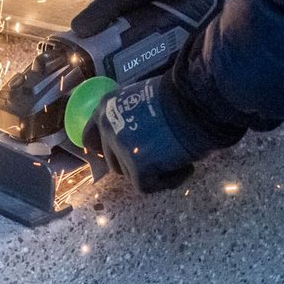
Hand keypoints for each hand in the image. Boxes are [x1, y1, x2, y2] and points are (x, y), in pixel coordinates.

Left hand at [80, 75, 210, 192]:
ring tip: (176, 158)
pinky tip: (185, 168)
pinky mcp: (138, 170)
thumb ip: (130, 115)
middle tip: (155, 159)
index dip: (104, 148)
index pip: (89, 137)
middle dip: (131, 162)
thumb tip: (134, 132)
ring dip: (150, 171)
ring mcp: (121, 150)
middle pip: (111, 159)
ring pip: (129, 174)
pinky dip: (168, 181)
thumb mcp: (142, 98)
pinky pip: (147, 186)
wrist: (194, 105)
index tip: (117, 153)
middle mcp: (107, 129)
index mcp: (105, 108)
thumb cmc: (177, 97)